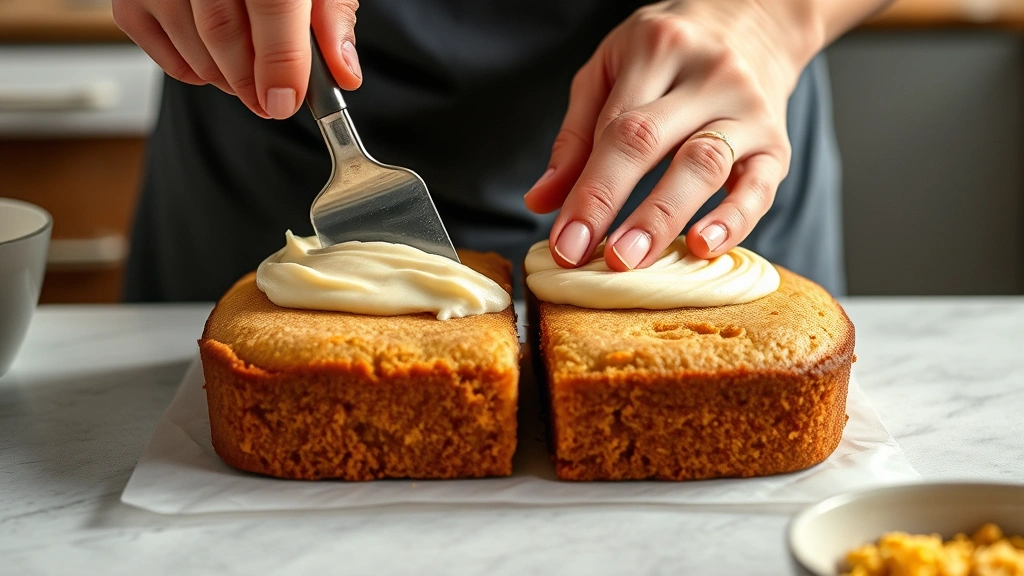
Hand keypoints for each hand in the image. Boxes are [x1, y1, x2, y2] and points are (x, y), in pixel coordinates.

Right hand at [113, 0, 361, 118]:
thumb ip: (330, 17)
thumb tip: (343, 73)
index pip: (271, 5)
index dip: (281, 62)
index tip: (287, 101)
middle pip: (224, 33)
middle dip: (254, 85)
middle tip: (274, 104)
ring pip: (195, 49)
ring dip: (229, 82)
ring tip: (251, 84)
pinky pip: (162, 53)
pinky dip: (194, 71)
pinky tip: (217, 64)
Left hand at [523, 0, 821, 269]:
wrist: (753, 26)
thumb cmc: (668, 55)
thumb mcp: (610, 71)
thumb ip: (575, 137)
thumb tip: (542, 201)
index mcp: (657, 49)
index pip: (615, 129)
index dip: (588, 192)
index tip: (565, 243)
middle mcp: (708, 75)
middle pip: (653, 143)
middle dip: (617, 206)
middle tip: (593, 259)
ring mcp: (748, 109)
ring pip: (706, 164)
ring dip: (665, 218)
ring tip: (634, 260)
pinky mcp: (777, 144)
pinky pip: (759, 188)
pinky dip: (733, 222)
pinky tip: (702, 247)